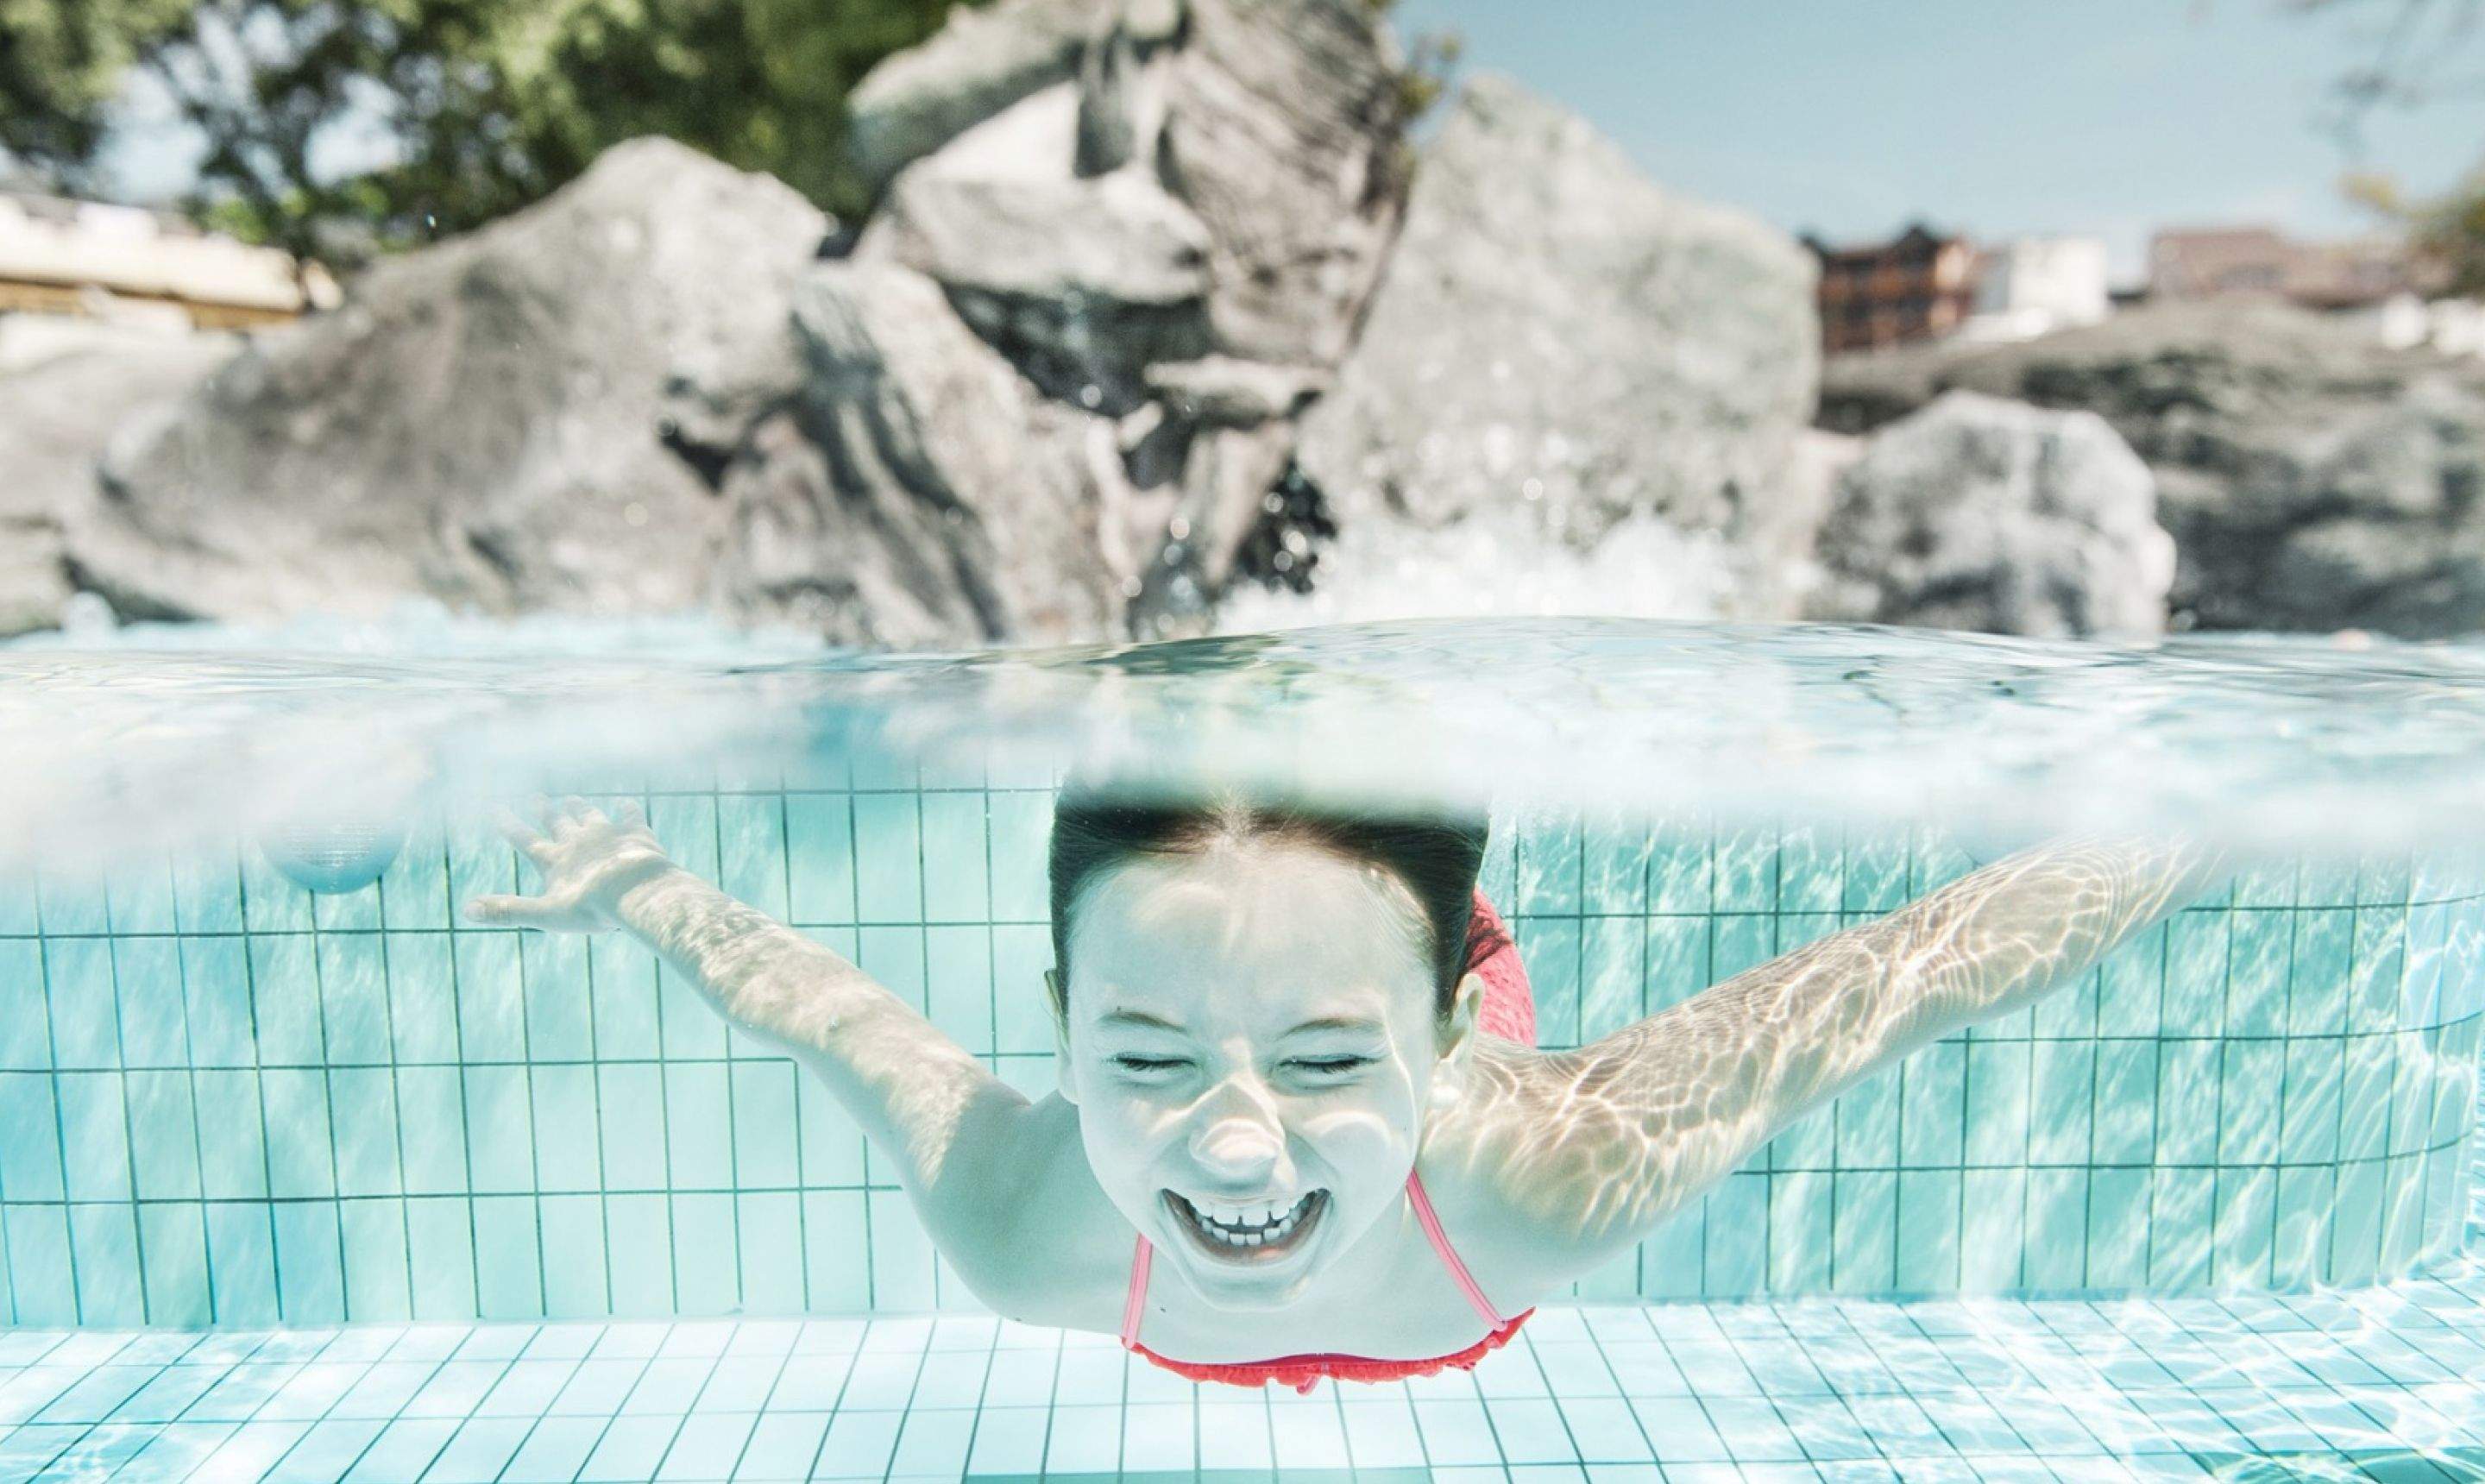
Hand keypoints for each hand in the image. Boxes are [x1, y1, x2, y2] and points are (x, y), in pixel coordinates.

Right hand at [464, 797, 676, 932]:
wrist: (634, 891)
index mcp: (554, 860)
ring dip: (579, 807)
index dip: (508, 824)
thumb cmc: (590, 908)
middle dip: (544, 809)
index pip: (525, 839)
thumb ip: (507, 911)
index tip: (494, 807)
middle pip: (557, 821)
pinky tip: (626, 804)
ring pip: (589, 815)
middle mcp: (577, 840)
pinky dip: (627, 810)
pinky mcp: (635, 834)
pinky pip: (630, 816)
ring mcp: (607, 834)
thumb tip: (466, 909)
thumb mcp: (544, 914)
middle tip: (535, 797)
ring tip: (572, 800)